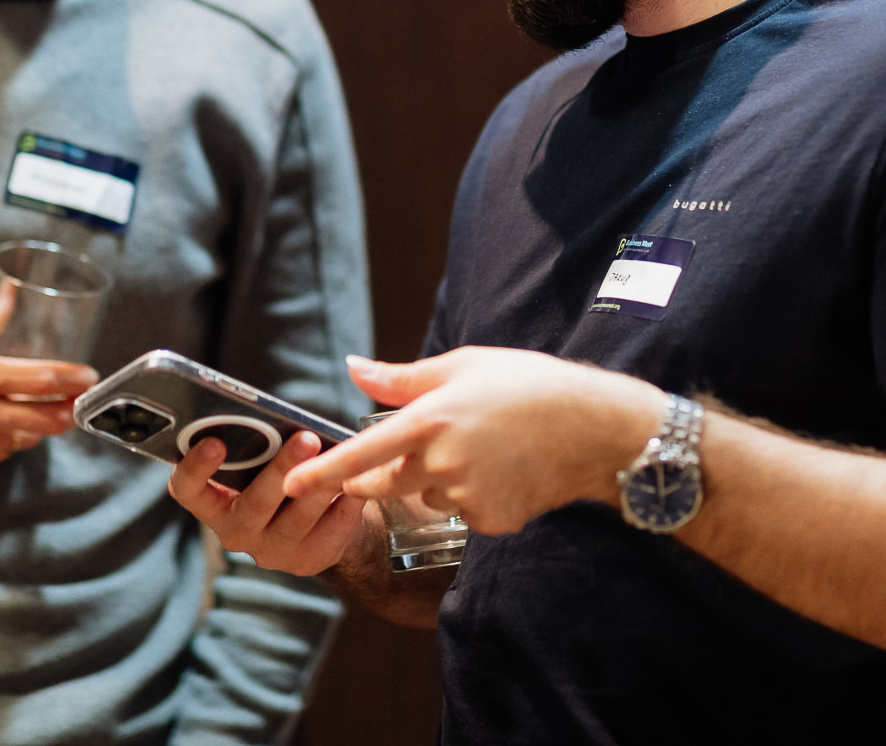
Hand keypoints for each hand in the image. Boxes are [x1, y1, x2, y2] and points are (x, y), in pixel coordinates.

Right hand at [0, 303, 98, 480]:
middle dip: (69, 411)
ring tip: (39, 409)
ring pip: (23, 439)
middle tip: (77, 399)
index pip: (44, 379)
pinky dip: (5, 439)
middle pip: (47, 420)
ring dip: (36, 426)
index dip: (75, 379)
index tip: (88, 375)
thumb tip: (11, 295)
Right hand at [168, 429, 369, 576]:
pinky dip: (346, 506)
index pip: (187, 491)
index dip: (194, 469)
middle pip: (253, 503)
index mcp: (213, 502)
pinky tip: (357, 483)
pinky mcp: (306, 561)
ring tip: (341, 459)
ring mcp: (271, 551)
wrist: (319, 521)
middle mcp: (235, 531)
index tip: (214, 442)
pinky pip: (329, 533)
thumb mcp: (261, 461)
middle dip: (281, 469)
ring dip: (320, 487)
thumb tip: (279, 417)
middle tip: (306, 438)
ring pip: (296, 519)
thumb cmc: (282, 476)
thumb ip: (258, 444)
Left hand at [284, 348, 663, 533]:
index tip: (290, 485)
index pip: (359, 456)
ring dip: (437, 480)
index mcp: (428, 421)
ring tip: (481, 447)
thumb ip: (401, 378)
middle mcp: (441, 464)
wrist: (594, 428)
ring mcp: (467, 497)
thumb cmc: (527, 385)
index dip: (321, 473)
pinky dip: (475, 496)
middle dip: (378, 477)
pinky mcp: (491, 520)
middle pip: (385, 484)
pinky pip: (465, 512)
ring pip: (429, 496)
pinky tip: (504, 470)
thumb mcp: (462, 365)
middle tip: (401, 453)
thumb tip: (353, 368)